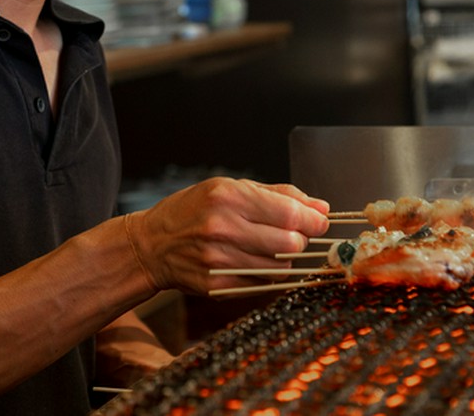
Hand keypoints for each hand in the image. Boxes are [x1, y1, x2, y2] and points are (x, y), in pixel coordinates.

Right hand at [130, 177, 329, 294]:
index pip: (289, 214)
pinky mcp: (218, 286)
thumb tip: (322, 208)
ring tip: (267, 246)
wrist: (152, 244)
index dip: (313, 220)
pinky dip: (265, 274)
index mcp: (228, 196)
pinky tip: (250, 261)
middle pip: (290, 243)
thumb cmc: (193, 210)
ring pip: (280, 267)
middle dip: (300, 239)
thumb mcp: (231, 188)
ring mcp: (219, 260)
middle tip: (293, 233)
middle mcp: (223, 228)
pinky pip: (262, 284)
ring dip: (283, 258)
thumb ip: (279, 195)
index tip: (320, 222)